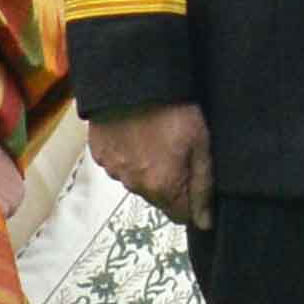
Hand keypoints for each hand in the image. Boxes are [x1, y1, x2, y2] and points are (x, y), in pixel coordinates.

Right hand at [92, 104, 210, 227]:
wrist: (133, 81)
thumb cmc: (174, 110)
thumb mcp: (201, 144)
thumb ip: (203, 187)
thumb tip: (205, 223)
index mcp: (162, 187)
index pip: (180, 216)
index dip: (191, 201)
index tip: (195, 179)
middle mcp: (135, 186)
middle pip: (158, 199)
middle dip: (170, 183)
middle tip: (177, 151)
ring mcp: (114, 170)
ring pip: (136, 182)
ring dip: (146, 169)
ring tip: (155, 138)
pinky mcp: (99, 154)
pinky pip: (117, 164)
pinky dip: (127, 155)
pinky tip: (135, 134)